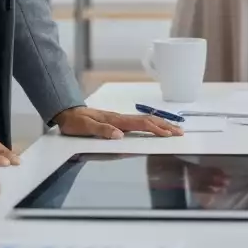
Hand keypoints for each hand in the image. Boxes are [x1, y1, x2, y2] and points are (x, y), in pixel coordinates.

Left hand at [55, 106, 184, 139]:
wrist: (67, 112)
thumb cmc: (75, 123)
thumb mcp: (84, 128)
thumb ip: (102, 132)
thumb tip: (120, 135)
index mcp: (115, 121)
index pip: (140, 125)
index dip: (155, 129)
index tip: (168, 135)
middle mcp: (120, 118)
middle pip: (147, 120)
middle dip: (165, 126)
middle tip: (180, 132)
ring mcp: (120, 118)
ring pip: (145, 120)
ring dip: (161, 124)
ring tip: (174, 129)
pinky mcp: (118, 121)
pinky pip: (139, 122)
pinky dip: (152, 124)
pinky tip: (156, 126)